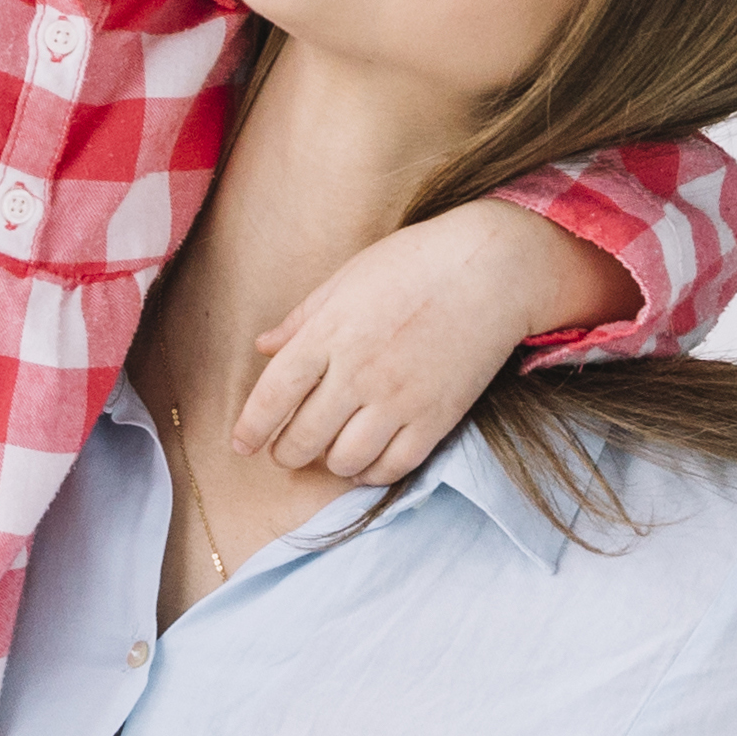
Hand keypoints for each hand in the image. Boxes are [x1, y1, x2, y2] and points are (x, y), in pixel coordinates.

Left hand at [233, 199, 632, 481]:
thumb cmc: (415, 262)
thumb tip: (263, 347)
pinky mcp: (437, 417)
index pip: (274, 394)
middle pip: (304, 438)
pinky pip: (394, 467)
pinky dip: (371, 473)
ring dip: (329, 464)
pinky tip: (366, 460)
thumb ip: (303, 318)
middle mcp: (359, 372)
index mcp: (330, 333)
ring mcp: (400, 398)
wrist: (494, 268)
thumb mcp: (348, 278)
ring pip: (345, 460)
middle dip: (286, 453)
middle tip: (285, 451)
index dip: (251, 428)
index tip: (242, 444)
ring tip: (329, 452)